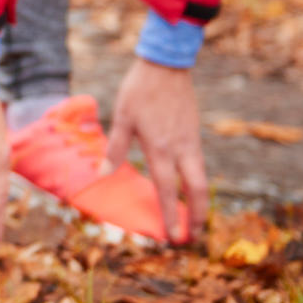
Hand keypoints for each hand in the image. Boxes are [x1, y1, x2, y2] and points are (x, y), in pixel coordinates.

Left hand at [105, 58, 207, 243]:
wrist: (167, 64)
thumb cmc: (140, 90)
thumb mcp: (122, 117)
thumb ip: (116, 147)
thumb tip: (103, 173)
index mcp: (160, 148)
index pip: (167, 190)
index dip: (170, 215)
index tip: (173, 237)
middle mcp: (180, 149)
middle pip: (196, 191)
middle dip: (195, 217)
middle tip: (192, 237)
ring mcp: (191, 141)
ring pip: (200, 179)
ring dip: (197, 202)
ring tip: (193, 220)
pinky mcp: (194, 133)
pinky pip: (198, 164)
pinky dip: (196, 183)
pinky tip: (189, 189)